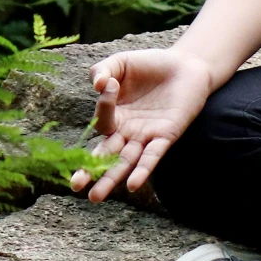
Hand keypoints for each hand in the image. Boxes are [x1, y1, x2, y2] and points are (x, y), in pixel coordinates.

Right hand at [66, 48, 213, 202]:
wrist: (186, 65)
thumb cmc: (150, 66)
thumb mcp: (121, 63)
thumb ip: (102, 70)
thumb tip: (98, 84)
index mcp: (114, 116)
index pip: (101, 122)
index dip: (103, 106)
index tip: (108, 85)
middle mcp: (127, 131)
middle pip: (105, 155)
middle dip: (89, 170)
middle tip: (74, 186)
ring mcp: (146, 136)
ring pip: (125, 162)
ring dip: (111, 179)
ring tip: (95, 197)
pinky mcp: (166, 136)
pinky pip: (153, 157)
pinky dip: (143, 170)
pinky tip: (133, 185)